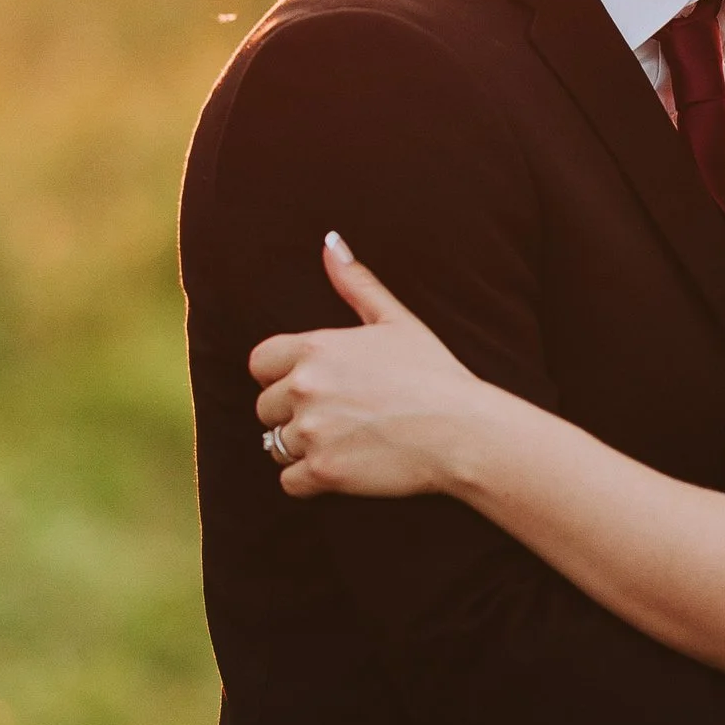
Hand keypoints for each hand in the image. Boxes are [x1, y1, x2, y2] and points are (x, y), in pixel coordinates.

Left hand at [249, 237, 494, 497]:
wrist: (464, 431)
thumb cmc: (435, 374)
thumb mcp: (396, 321)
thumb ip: (356, 283)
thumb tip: (330, 242)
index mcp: (315, 348)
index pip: (261, 363)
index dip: (282, 376)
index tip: (315, 387)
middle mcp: (305, 387)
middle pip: (266, 407)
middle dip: (295, 415)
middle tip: (342, 418)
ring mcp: (311, 431)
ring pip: (277, 446)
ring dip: (304, 448)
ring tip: (348, 442)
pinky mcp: (323, 471)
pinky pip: (291, 482)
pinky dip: (312, 481)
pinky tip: (346, 468)